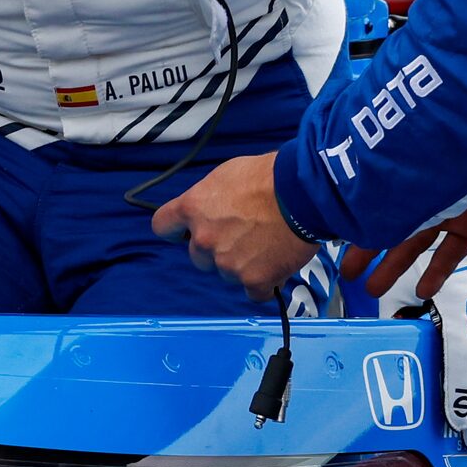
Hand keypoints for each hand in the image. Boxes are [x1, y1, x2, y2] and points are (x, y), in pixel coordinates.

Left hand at [151, 153, 321, 298]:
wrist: (304, 194)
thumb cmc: (269, 176)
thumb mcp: (226, 174)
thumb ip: (209, 198)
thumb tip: (208, 210)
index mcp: (193, 208)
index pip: (162, 226)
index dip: (176, 230)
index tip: (185, 232)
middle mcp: (204, 240)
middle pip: (198, 257)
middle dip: (215, 249)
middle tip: (243, 234)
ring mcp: (228, 264)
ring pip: (226, 273)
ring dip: (241, 265)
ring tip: (266, 244)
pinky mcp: (254, 281)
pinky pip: (252, 292)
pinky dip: (263, 283)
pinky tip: (276, 265)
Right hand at [346, 149, 466, 301]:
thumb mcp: (449, 152)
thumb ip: (416, 164)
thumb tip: (379, 160)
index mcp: (417, 169)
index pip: (377, 197)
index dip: (355, 217)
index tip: (332, 234)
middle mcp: (429, 190)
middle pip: (389, 224)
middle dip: (366, 249)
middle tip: (345, 272)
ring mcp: (451, 209)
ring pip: (414, 243)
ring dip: (395, 266)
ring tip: (373, 288)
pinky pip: (451, 253)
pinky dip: (438, 271)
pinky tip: (423, 290)